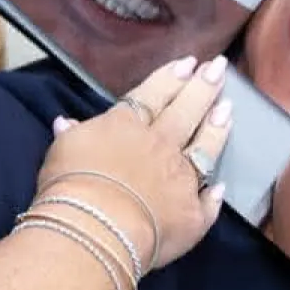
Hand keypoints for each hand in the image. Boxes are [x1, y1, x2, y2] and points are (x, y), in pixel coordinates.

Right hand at [36, 55, 235, 274]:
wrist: (97, 227)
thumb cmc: (71, 185)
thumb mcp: (61, 150)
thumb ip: (72, 135)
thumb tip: (66, 123)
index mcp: (126, 126)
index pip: (152, 96)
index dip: (170, 79)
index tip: (188, 63)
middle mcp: (160, 147)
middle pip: (185, 112)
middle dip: (203, 88)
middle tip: (219, 69)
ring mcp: (180, 180)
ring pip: (204, 149)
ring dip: (216, 129)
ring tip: (228, 110)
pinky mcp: (191, 214)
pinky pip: (207, 205)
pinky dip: (213, 197)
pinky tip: (220, 189)